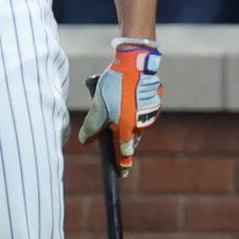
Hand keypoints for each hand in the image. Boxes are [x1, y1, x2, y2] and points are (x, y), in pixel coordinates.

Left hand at [79, 41, 161, 172]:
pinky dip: (134, 112)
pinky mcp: (153, 104)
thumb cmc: (114, 85)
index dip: (122, 162)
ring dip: (127, 125)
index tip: (122, 173)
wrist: (135, 64)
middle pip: (130, 139)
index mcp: (125, 126)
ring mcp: (148, 114)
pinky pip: (142, 114)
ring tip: (117, 114)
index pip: (123, 151)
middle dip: (123, 142)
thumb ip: (92, 124)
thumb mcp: (98, 104)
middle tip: (116, 141)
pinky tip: (127, 101)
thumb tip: (85, 140)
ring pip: (136, 127)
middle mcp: (140, 124)